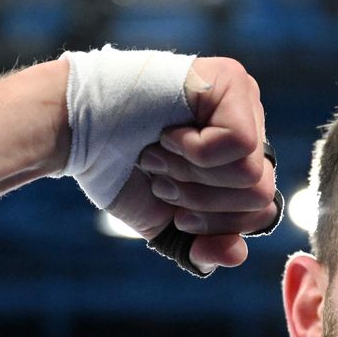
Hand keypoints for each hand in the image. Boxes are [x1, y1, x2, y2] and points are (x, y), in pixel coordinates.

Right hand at [106, 57, 278, 271]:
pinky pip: (240, 143)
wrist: (75, 130)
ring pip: (252, 173)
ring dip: (193, 176)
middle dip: (202, 201)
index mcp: (239, 161)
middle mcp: (250, 127)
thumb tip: (237, 254)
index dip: (217, 223)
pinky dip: (196, 152)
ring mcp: (244, 101)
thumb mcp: (165, 221)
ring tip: (159, 155)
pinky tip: (168, 134)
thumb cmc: (118, 169)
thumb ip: (203, 246)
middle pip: (261, 196)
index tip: (174, 209)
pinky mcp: (232, 82)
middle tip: (161, 179)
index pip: (262, 212)